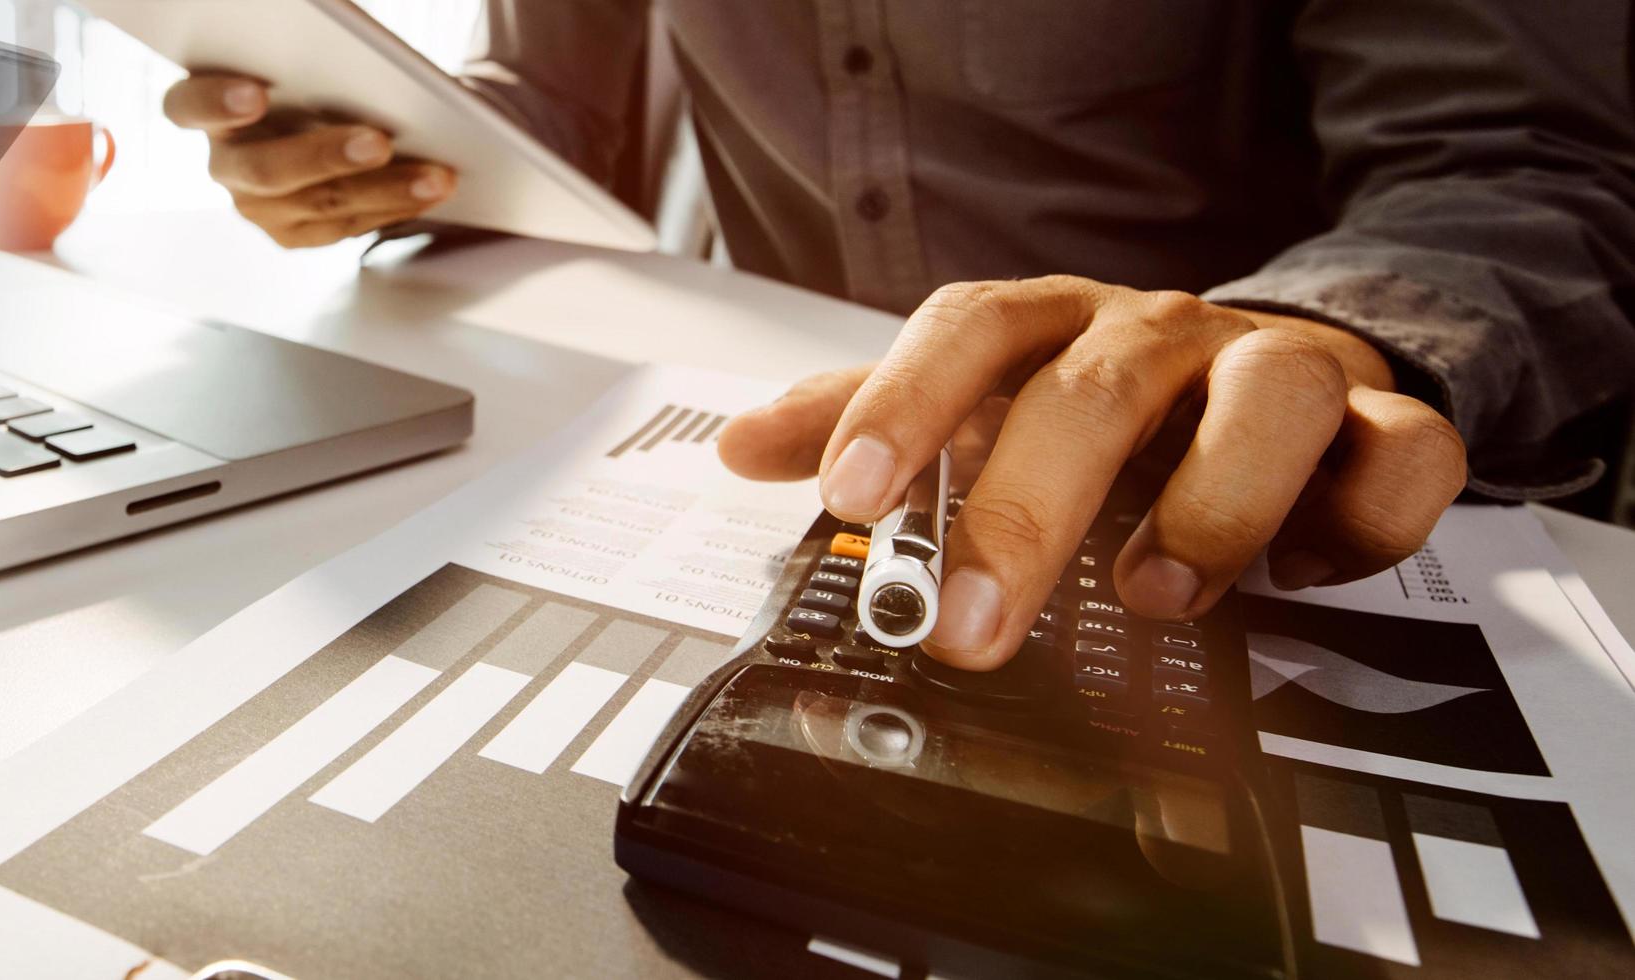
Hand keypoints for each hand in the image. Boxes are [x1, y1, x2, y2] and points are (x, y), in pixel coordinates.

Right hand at [160, 71, 455, 247]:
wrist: (333, 111)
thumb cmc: (312, 70)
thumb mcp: (304, 49)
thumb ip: (308, 44)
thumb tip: (344, 35)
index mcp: (207, 104)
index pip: (186, 106)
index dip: (215, 102)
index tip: (256, 93)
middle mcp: (226, 161)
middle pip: (263, 169)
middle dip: (324, 156)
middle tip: (378, 140)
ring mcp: (258, 204)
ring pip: (317, 203)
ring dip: (382, 188)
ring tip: (435, 174)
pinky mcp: (295, 231)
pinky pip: (346, 226)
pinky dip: (393, 206)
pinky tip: (431, 189)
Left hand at [719, 276, 1468, 670]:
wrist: (1281, 371)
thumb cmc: (1111, 404)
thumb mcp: (982, 405)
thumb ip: (864, 424)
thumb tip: (737, 447)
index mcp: (1055, 325)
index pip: (967, 329)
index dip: (902, 402)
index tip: (847, 493)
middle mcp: (1161, 334)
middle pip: (1093, 393)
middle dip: (1025, 516)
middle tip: (969, 627)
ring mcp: (1279, 369)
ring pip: (1272, 395)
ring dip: (1212, 503)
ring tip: (1156, 593)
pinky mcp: (1384, 425)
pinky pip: (1407, 454)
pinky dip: (1362, 521)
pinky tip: (1311, 574)